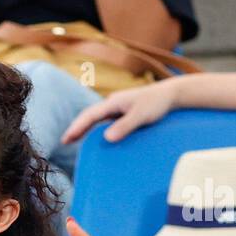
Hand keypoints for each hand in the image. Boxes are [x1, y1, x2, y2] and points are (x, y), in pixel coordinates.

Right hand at [61, 80, 179, 144]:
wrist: (171, 94)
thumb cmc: (157, 104)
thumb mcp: (142, 115)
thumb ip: (125, 126)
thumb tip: (106, 138)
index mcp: (113, 102)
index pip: (90, 115)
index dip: (77, 127)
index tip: (66, 139)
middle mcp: (113, 103)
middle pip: (89, 115)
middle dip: (76, 127)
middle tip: (64, 141)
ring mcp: (118, 107)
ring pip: (96, 117)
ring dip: (85, 127)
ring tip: (74, 139)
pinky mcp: (124, 111)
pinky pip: (105, 120)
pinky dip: (96, 127)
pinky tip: (95, 135)